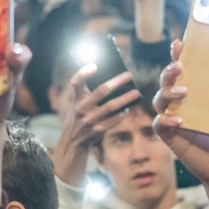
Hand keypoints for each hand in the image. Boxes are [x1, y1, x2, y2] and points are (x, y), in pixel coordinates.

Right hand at [51, 66, 140, 184]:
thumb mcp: (78, 105)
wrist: (72, 143)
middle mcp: (81, 109)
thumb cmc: (79, 118)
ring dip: (125, 99)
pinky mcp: (97, 131)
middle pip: (100, 91)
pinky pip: (113, 121)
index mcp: (75, 100)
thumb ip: (88, 94)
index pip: (75, 83)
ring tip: (136, 92)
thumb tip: (113, 81)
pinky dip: (121, 115)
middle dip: (116, 82)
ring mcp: (89, 121)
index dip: (83, 73)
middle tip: (129, 75)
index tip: (94, 65)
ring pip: (110, 107)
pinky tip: (127, 110)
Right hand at [152, 40, 208, 196]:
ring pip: (159, 99)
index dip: (180, 55)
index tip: (181, 42)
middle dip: (169, 70)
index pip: (187, 70)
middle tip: (180, 65)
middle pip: (168, 81)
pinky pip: (159, 125)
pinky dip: (165, 120)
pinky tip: (178, 120)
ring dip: (167, 91)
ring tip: (183, 92)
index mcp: (202, 94)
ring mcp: (177, 120)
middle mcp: (186, 104)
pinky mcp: (173, 138)